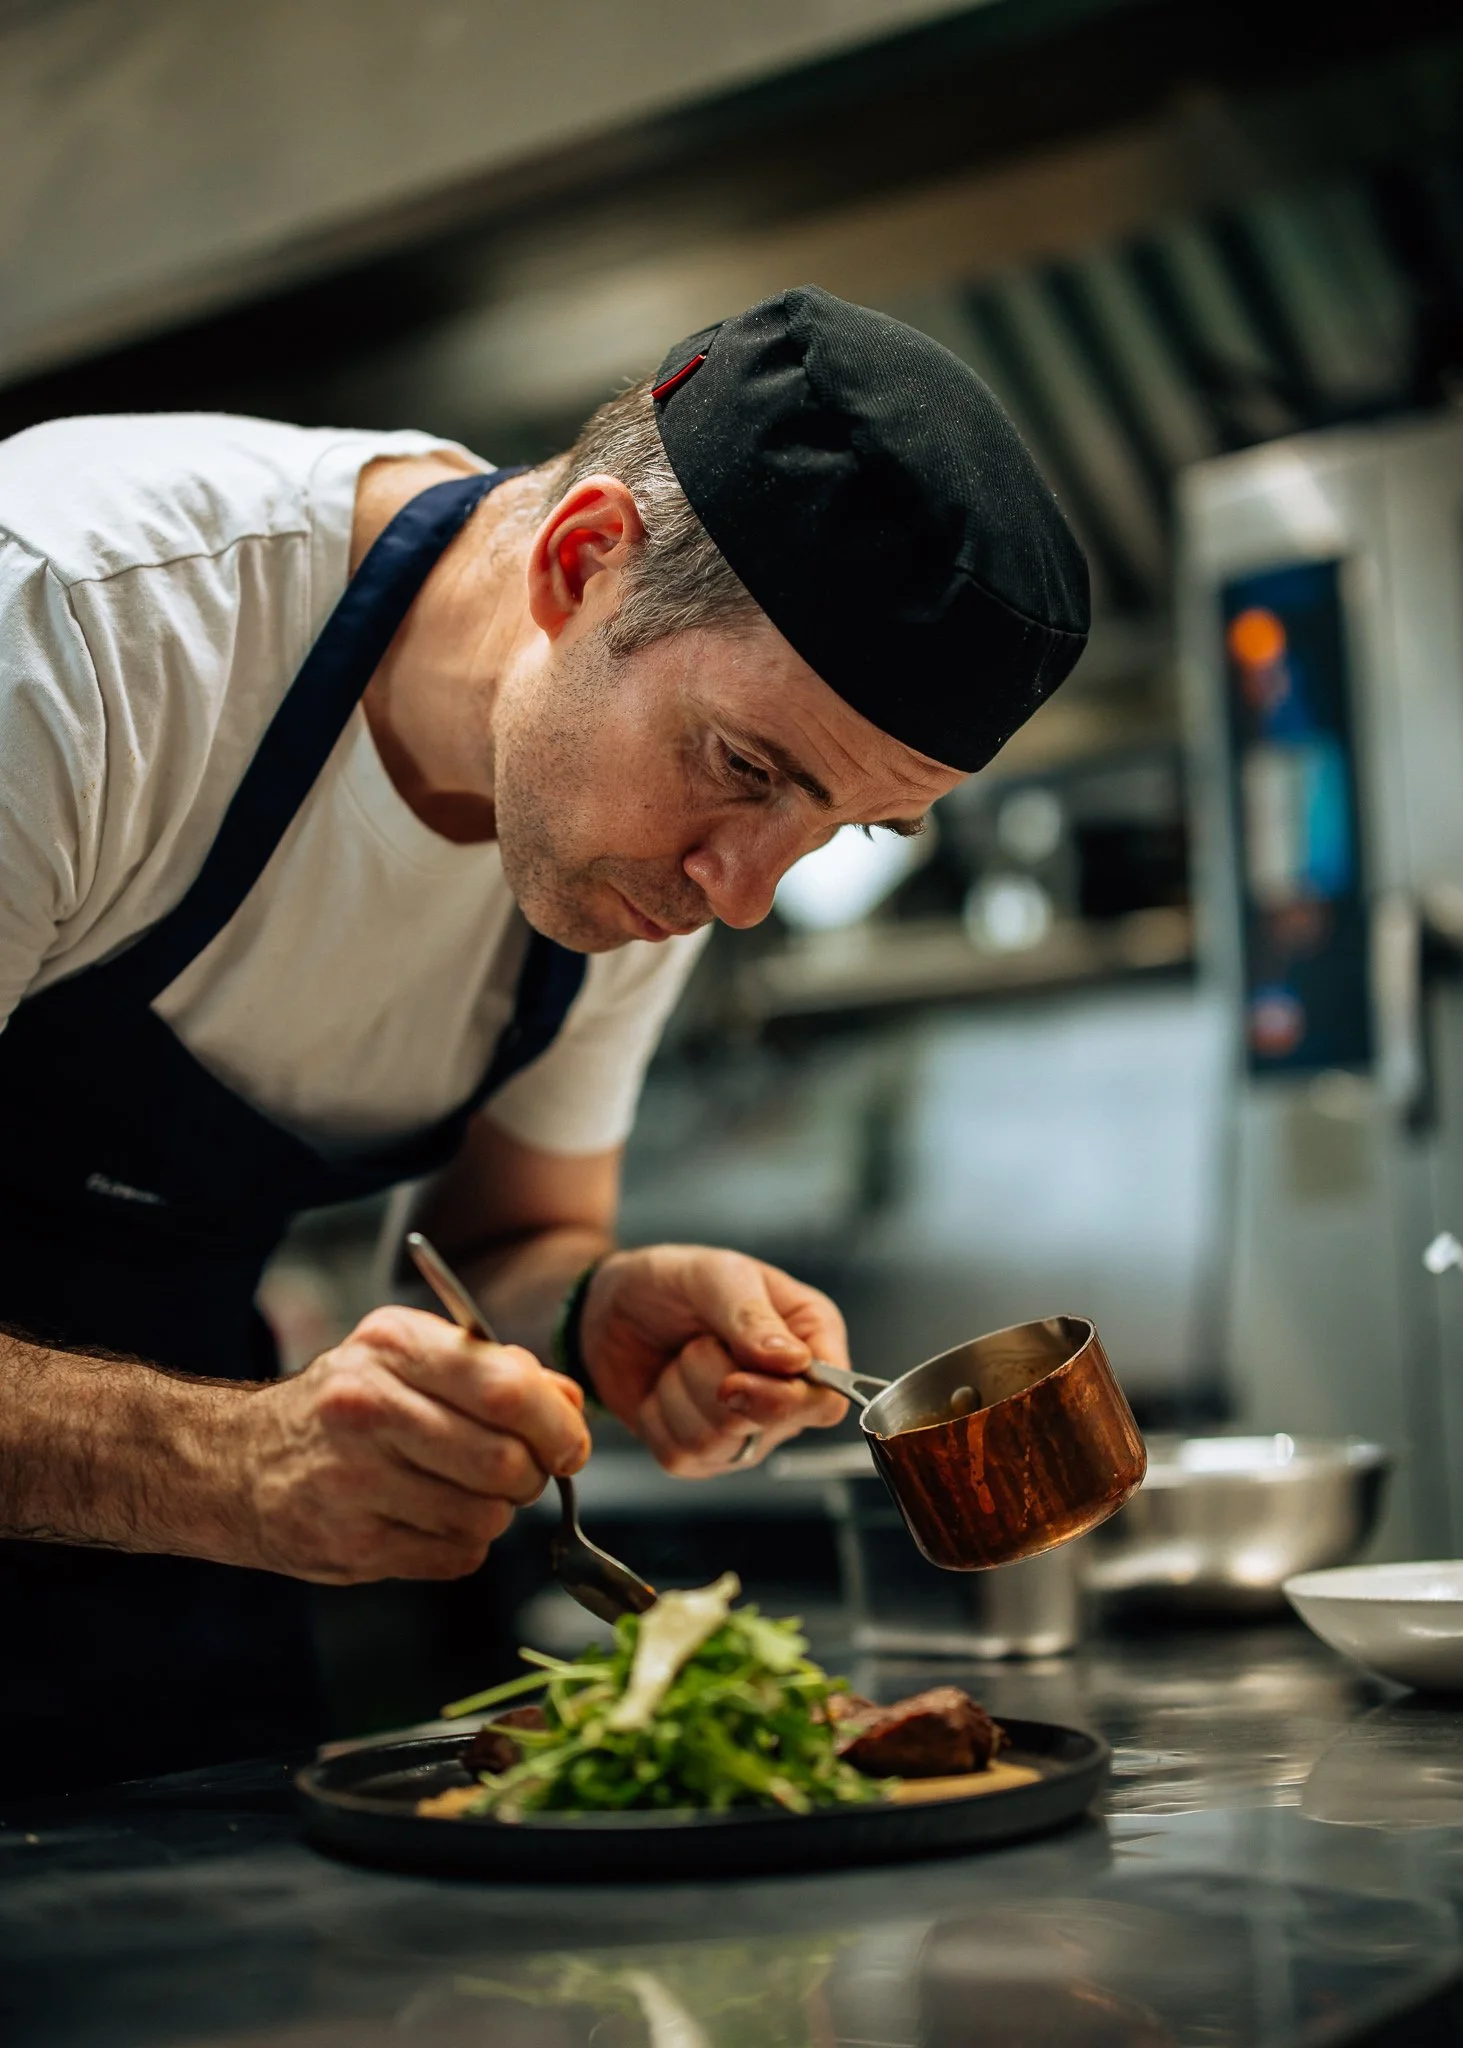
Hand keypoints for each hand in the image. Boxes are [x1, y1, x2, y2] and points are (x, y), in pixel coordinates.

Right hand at [232, 1306, 589, 1583]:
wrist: (238, 1464)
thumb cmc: (346, 1406)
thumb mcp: (411, 1359)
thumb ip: (497, 1373)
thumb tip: (571, 1403)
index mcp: (394, 1346)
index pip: (507, 1390)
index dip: (557, 1425)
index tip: (569, 1444)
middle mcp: (367, 1408)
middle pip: (503, 1461)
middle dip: (532, 1475)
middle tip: (521, 1472)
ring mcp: (353, 1481)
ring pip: (485, 1517)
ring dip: (494, 1512)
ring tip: (461, 1491)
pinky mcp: (349, 1545)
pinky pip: (455, 1557)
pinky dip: (462, 1545)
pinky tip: (428, 1519)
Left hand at [579, 1245, 849, 1477]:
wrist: (613, 1307)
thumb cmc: (673, 1281)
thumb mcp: (712, 1275)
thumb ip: (751, 1315)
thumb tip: (794, 1361)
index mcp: (809, 1337)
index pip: (826, 1399)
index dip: (785, 1399)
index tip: (735, 1379)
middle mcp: (787, 1389)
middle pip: (769, 1422)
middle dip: (714, 1378)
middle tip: (698, 1342)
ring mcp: (748, 1429)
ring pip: (717, 1442)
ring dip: (679, 1392)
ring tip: (680, 1359)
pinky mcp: (703, 1454)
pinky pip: (680, 1456)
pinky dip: (656, 1418)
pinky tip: (662, 1388)